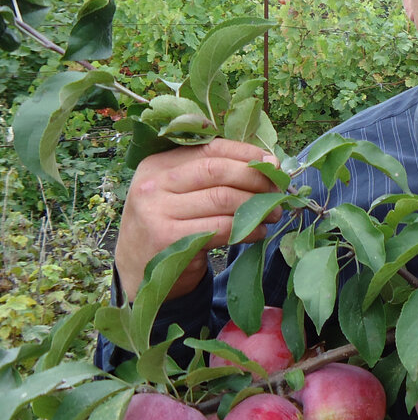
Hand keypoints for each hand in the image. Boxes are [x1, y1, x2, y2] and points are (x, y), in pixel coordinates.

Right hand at [114, 138, 283, 299]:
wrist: (138, 270)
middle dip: (255, 179)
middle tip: (277, 191)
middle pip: (218, 171)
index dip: (246, 153)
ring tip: (273, 213)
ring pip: (223, 199)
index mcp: (157, 164)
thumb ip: (213, 175)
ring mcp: (158, 212)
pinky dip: (248, 229)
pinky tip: (259, 231)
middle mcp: (153, 184)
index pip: (210, 149)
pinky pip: (222, 228)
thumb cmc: (169, 225)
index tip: (273, 164)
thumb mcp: (179, 192)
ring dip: (257, 206)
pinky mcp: (169, 238)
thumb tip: (269, 163)